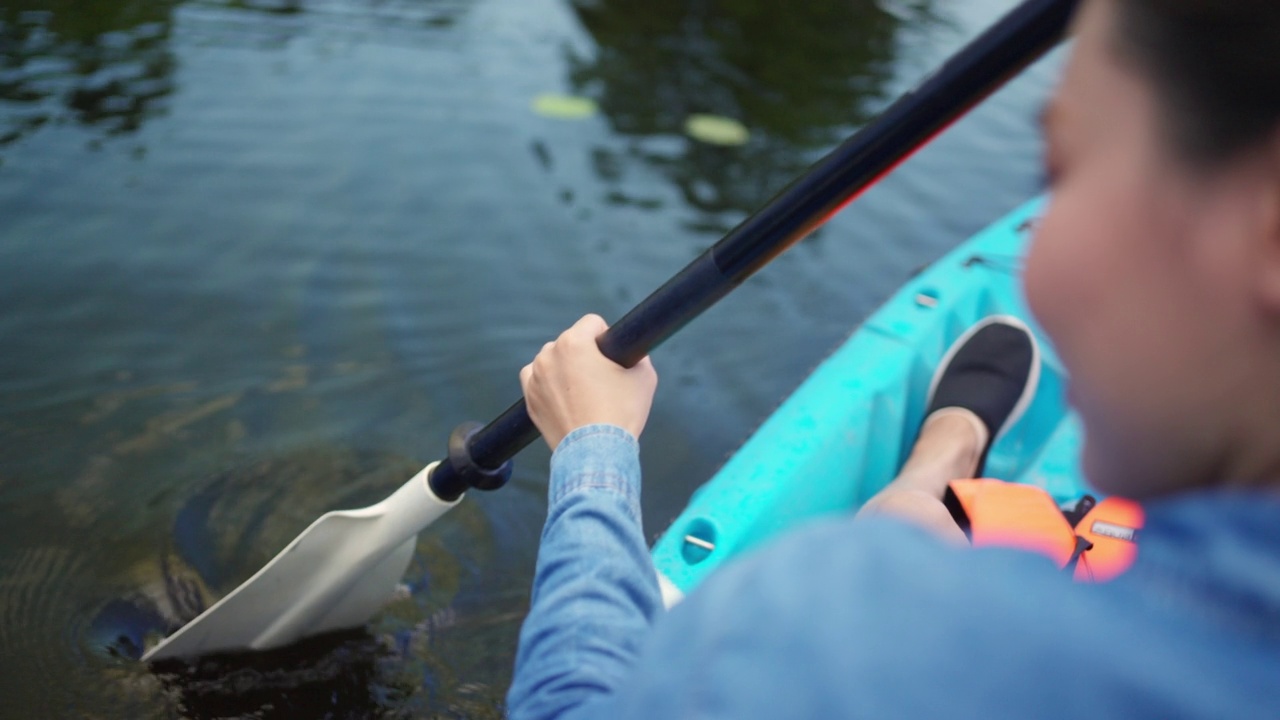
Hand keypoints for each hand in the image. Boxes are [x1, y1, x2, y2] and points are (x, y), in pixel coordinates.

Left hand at [520, 314, 657, 449]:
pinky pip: (537, 379)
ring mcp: (535, 377)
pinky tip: (565, 397)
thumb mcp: (644, 376)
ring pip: (552, 359)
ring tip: (583, 391)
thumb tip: (631, 352)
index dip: (607, 338)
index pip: (592, 323)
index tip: (613, 355)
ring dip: (565, 367)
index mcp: (574, 343)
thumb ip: (636, 355)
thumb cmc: (621, 413)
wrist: (596, 453)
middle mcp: (549, 355)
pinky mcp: (529, 398)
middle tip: (601, 378)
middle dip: (585, 353)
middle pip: (571, 341)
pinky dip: (548, 384)